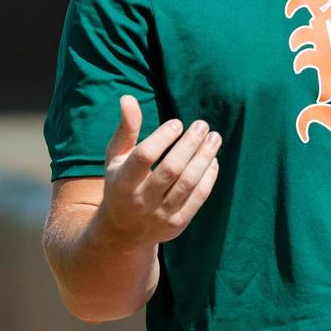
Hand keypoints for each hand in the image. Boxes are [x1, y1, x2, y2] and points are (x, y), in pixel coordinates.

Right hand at [96, 95, 221, 248]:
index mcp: (122, 182)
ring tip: (214, 137)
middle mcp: (140, 201)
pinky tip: (213, 159)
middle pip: (171, 169)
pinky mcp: (177, 224)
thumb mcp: (116, 157)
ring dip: (205, 157)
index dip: (163, 137)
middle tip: (202, 125)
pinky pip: (198, 198)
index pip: (145, 156)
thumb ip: (126, 129)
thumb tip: (128, 98)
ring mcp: (160, 215)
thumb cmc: (120, 182)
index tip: (177, 123)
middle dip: (190, 144)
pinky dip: (209, 177)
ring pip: (188, 183)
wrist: (122, 232)